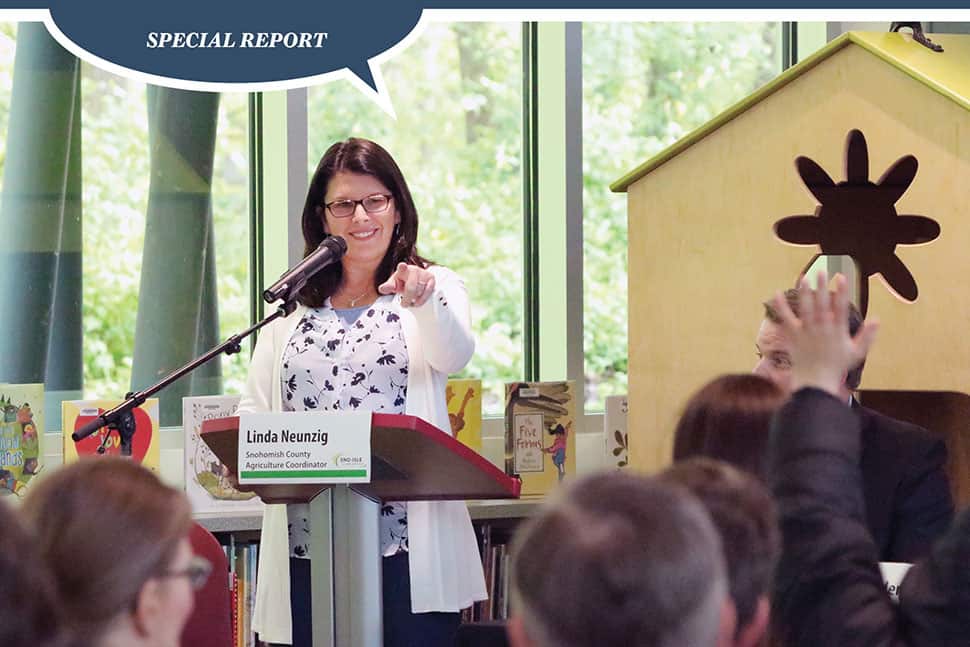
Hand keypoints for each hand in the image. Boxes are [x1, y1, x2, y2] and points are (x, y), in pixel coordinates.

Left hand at [378, 262, 434, 307]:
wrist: (415, 280)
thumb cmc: (403, 282)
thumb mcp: (394, 284)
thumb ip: (388, 287)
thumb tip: (382, 288)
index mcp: (402, 270)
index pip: (402, 267)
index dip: (402, 267)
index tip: (402, 266)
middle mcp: (414, 270)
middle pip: (411, 287)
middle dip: (407, 299)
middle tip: (404, 304)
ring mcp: (423, 273)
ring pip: (420, 291)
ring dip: (415, 299)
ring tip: (411, 299)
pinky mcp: (431, 278)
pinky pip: (428, 292)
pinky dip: (422, 299)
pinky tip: (418, 300)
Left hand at [771, 271, 878, 397]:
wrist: (816, 381)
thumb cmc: (837, 367)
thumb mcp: (857, 352)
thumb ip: (867, 336)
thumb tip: (878, 319)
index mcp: (838, 330)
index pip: (841, 307)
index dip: (842, 291)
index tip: (842, 276)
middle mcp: (822, 328)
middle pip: (822, 303)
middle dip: (822, 286)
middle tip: (822, 270)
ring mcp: (807, 331)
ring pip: (806, 308)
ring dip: (805, 292)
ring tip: (805, 277)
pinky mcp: (794, 335)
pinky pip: (786, 319)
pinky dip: (780, 306)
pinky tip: (776, 293)